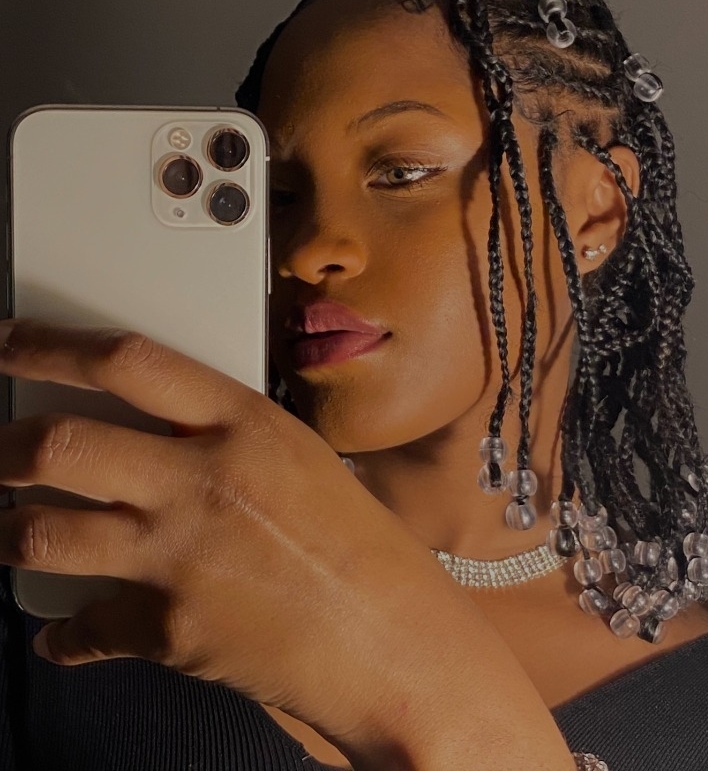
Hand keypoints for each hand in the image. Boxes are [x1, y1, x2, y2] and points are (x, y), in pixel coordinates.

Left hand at [0, 319, 576, 770]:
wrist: (392, 640)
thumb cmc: (359, 547)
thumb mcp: (298, 457)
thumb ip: (224, 435)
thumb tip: (154, 429)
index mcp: (244, 424)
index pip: (127, 361)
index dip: (50, 345)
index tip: (11, 342)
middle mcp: (202, 482)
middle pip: (63, 444)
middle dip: (8, 447)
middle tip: (0, 450)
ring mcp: (179, 557)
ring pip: (43, 534)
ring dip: (11, 533)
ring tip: (9, 528)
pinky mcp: (168, 631)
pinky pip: (83, 628)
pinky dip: (66, 635)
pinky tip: (65, 633)